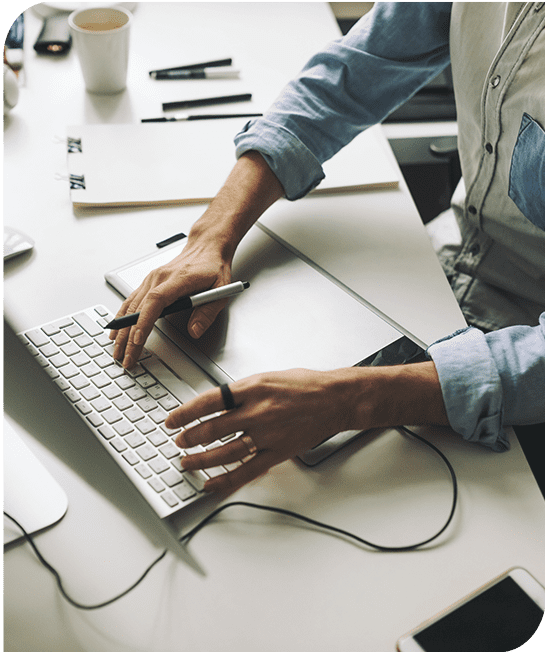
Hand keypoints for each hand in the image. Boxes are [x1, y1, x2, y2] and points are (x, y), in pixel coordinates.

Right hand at [110, 240, 230, 368]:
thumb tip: (195, 331)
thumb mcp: (221, 290)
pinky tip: (116, 330)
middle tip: (126, 358)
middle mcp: (159, 278)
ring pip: (130, 306)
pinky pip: (131, 301)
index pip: (156, 301)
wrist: (206, 246)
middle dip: (129, 336)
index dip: (144, 321)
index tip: (137, 339)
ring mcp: (151, 279)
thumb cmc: (212, 267)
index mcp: (178, 279)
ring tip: (117, 351)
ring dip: (121, 330)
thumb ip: (207, 312)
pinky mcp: (148, 282)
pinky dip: (121, 317)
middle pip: (138, 308)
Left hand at [168, 368, 356, 493]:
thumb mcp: (267, 377)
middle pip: (213, 429)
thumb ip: (241, 392)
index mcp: (253, 388)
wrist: (335, 399)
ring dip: (202, 459)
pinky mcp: (278, 452)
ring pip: (226, 452)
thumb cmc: (304, 385)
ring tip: (186, 462)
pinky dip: (226, 480)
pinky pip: (247, 470)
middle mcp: (258, 411)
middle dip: (190, 437)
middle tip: (178, 441)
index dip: (185, 412)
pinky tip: (211, 483)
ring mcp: (268, 434)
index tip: (172, 420)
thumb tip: (216, 405)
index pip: (209, 401)